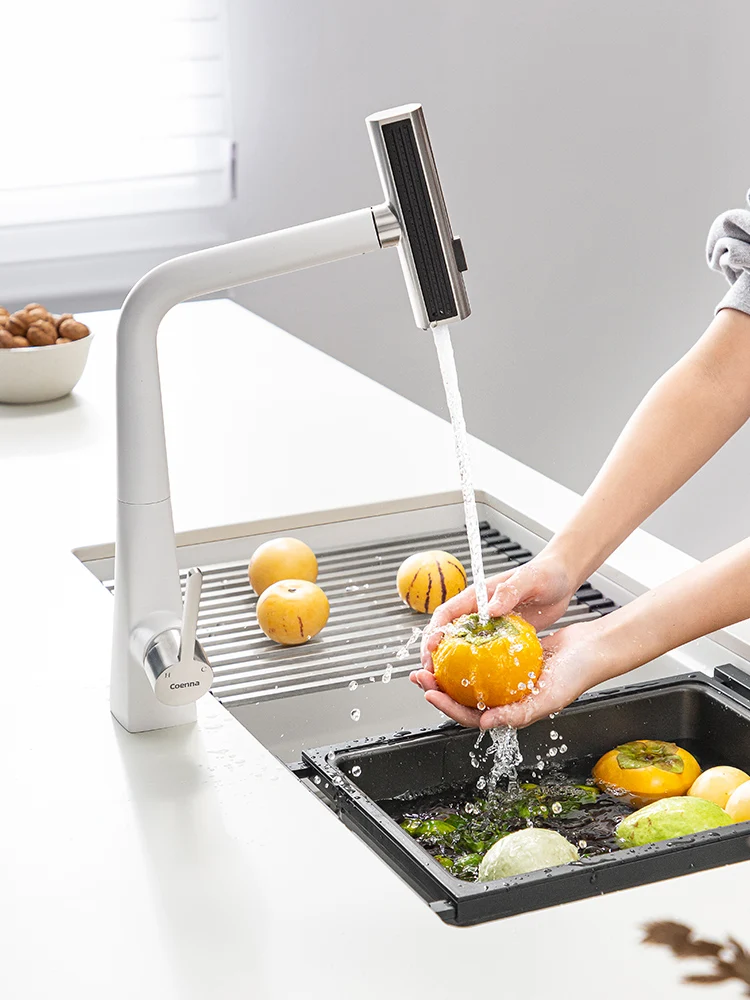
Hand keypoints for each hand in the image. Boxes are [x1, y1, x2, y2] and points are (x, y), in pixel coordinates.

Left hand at [411, 619, 612, 729]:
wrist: (592, 647)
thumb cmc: (576, 676)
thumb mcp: (547, 698)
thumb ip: (518, 714)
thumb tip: (483, 723)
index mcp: (511, 712)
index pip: (471, 716)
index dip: (448, 707)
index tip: (429, 693)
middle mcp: (506, 698)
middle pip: (464, 697)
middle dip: (439, 689)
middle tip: (419, 676)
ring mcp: (507, 679)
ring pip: (470, 678)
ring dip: (448, 671)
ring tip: (431, 659)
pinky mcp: (509, 659)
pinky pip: (482, 658)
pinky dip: (466, 653)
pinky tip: (455, 641)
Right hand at [418, 553, 575, 673]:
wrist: (561, 581)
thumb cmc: (545, 574)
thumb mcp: (530, 580)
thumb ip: (510, 591)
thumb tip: (490, 608)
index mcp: (478, 596)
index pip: (447, 613)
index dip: (435, 631)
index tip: (430, 649)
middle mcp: (478, 612)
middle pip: (446, 634)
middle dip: (432, 655)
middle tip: (430, 676)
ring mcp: (487, 626)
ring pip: (460, 648)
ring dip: (448, 666)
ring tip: (443, 686)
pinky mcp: (500, 638)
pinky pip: (481, 655)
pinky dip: (473, 669)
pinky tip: (474, 686)